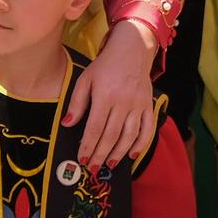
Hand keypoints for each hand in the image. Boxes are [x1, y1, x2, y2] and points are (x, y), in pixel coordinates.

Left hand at [66, 18, 157, 166]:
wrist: (133, 49)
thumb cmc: (105, 65)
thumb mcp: (85, 79)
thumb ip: (77, 103)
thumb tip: (68, 125)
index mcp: (105, 95)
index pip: (95, 128)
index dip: (87, 146)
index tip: (82, 159)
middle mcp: (124, 101)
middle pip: (111, 135)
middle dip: (100, 154)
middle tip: (92, 168)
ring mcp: (139, 104)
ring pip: (130, 135)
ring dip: (119, 153)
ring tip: (108, 164)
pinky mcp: (149, 105)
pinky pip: (148, 128)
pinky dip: (141, 144)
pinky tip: (132, 155)